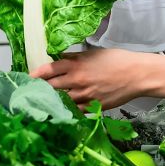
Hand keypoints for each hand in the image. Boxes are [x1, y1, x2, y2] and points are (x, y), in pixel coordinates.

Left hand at [30, 48, 150, 108]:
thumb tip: (59, 62)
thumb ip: (74, 59)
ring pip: (60, 101)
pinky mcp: (93, 107)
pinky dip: (66, 110)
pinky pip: (74, 111)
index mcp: (76, 65)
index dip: (34, 75)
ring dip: (50, 101)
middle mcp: (77, 81)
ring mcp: (84, 96)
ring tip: (42, 102)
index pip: (47, 70)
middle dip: (38, 89)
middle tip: (30, 92)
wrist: (137, 75)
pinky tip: (61, 111)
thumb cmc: (118, 61)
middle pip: (49, 87)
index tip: (27, 78)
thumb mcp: (93, 54)